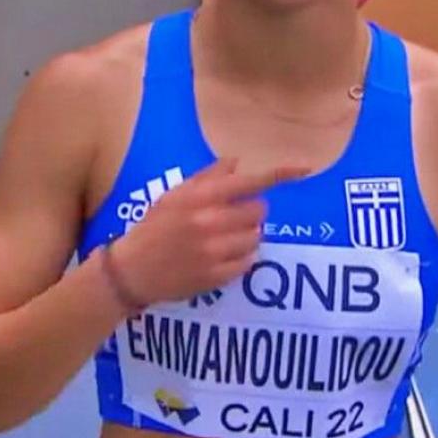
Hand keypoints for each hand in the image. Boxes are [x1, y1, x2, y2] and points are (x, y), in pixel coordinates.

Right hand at [109, 159, 308, 305]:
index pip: (250, 181)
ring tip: (224, 238)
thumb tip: (236, 162)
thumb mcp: (174, 195)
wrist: (132, 270)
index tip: (305, 170)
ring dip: (247, 235)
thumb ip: (207, 178)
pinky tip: (221, 255)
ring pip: (256, 237)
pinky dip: (241, 257)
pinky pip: (248, 261)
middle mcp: (211, 222)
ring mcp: (215, 251)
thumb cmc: (154, 227)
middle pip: (259, 211)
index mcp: (201, 197)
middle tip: (232, 217)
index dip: (281, 174)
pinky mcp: (217, 276)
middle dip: (251, 211)